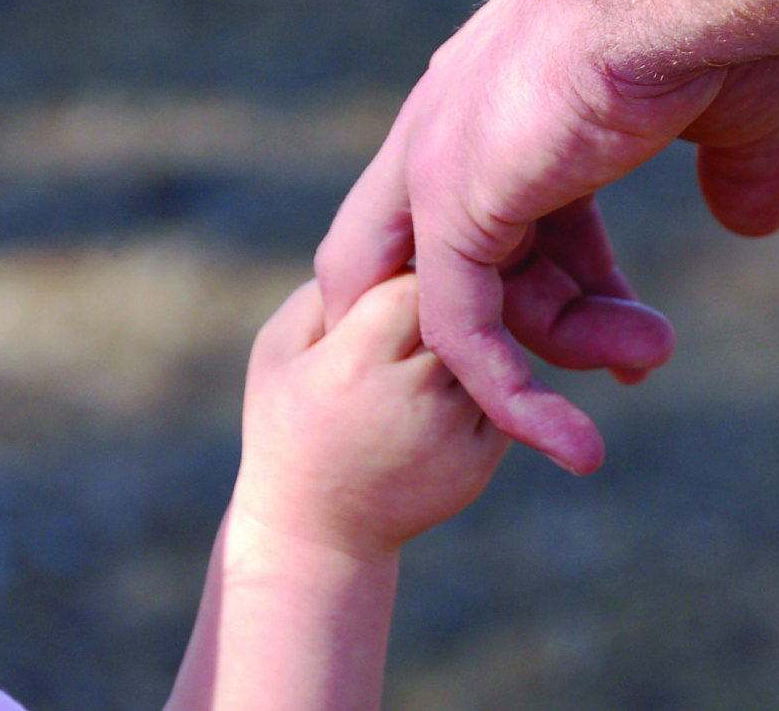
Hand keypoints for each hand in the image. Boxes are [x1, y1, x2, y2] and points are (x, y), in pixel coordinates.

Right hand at [235, 275, 510, 559]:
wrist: (320, 532)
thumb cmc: (288, 425)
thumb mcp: (276, 351)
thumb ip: (324, 289)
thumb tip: (389, 245)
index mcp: (357, 362)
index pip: (416, 280)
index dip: (411, 268)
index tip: (396, 272)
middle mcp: (415, 395)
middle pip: (460, 309)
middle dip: (449, 296)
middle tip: (427, 298)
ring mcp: (456, 430)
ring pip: (490, 346)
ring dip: (471, 333)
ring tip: (425, 347)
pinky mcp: (485, 457)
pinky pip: (502, 390)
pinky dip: (480, 377)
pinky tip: (438, 389)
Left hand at [314, 0, 778, 474]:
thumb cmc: (710, 23)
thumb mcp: (727, 114)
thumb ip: (732, 169)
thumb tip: (754, 223)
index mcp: (501, 112)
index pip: (512, 220)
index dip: (561, 277)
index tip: (624, 321)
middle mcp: (449, 140)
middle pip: (470, 269)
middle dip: (543, 323)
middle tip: (633, 354)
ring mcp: (438, 176)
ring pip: (469, 310)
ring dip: (564, 355)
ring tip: (650, 355)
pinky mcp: (449, 214)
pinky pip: (458, 336)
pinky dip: (507, 398)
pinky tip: (573, 444)